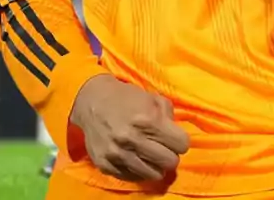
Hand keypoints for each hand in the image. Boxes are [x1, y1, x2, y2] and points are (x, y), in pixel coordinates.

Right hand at [70, 74, 188, 182]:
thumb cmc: (125, 97)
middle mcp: (132, 139)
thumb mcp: (151, 97)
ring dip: (154, 164)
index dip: (179, 140)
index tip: (173, 137)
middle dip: (169, 154)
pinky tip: (134, 157)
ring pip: (154, 174)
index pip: (182, 144)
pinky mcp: (106, 164)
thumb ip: (168, 115)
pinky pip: (133, 177)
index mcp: (147, 120)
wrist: (90, 101)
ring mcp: (118, 154)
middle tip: (162, 147)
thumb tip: (176, 135)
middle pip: (170, 162)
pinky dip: (137, 169)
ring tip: (148, 154)